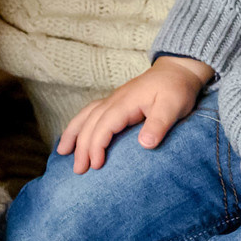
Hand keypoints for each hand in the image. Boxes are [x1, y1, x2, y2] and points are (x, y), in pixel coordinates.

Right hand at [57, 56, 212, 172]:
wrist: (178, 70)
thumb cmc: (177, 89)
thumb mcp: (173, 106)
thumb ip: (159, 124)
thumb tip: (144, 144)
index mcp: (125, 102)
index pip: (103, 126)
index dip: (97, 146)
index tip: (96, 165)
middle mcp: (114, 100)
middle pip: (90, 124)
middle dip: (81, 147)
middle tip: (78, 171)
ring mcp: (113, 100)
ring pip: (86, 116)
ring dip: (73, 134)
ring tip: (62, 152)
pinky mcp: (116, 102)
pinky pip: (91, 113)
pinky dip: (79, 124)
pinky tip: (75, 134)